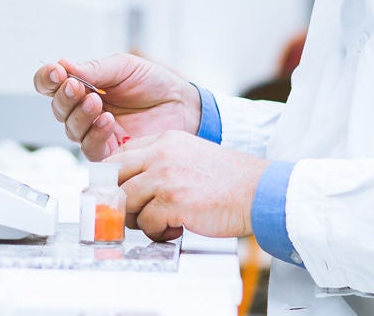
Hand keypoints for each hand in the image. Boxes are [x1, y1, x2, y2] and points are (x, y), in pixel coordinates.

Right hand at [32, 54, 198, 160]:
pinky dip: (95, 133)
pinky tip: (107, 121)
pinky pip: (90, 148)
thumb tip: (64, 65)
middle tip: (76, 86)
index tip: (55, 72)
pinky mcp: (109, 152)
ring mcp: (95, 132)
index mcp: (84, 86)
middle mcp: (85, 111)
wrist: (183, 105)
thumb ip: (95, 69)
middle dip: (64, 96)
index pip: (52, 84)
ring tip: (96, 102)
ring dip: (79, 114)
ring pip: (71, 128)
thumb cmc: (154, 84)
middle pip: (58, 108)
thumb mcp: (124, 67)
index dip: (47, 79)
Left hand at [109, 130, 270, 240]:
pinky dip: (157, 233)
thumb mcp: (191, 155)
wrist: (260, 192)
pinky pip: (146, 223)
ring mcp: (165, 177)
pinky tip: (175, 229)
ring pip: (127, 202)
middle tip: (129, 214)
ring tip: (161, 223)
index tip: (117, 193)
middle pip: (115, 177)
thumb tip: (133, 184)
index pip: (120, 155)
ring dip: (140, 219)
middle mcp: (161, 155)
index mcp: (165, 140)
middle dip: (118, 199)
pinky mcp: (173, 202)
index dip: (114, 178)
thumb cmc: (229, 180)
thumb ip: (162, 162)